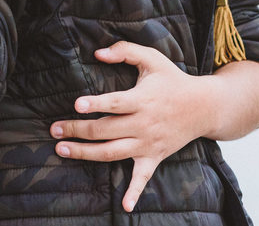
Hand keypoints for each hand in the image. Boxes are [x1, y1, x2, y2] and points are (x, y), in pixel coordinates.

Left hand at [49, 41, 209, 211]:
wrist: (203, 106)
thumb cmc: (172, 80)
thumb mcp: (152, 58)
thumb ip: (125, 51)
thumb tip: (98, 53)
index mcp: (142, 99)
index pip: (116, 104)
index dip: (96, 104)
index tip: (77, 104)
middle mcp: (144, 124)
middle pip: (107, 131)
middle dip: (78, 131)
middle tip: (55, 130)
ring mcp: (148, 143)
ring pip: (113, 153)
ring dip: (86, 154)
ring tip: (62, 149)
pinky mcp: (154, 157)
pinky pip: (143, 178)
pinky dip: (135, 192)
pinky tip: (125, 206)